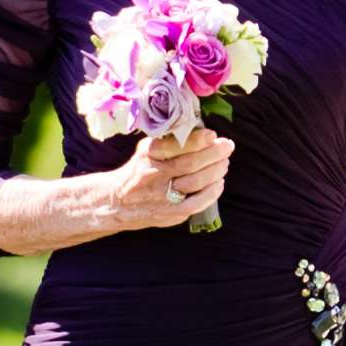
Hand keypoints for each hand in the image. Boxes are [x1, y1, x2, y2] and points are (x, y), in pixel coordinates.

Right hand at [102, 130, 232, 230]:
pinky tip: (219, 183)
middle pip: (189, 164)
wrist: (117, 202)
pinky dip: (212, 192)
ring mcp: (162, 196)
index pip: (173, 146)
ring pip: (196, 183)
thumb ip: (170, 141)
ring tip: (224, 163)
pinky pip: (196, 203)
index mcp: (148, 156)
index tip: (212, 135)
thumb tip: (202, 132)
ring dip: (216, 171)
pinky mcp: (170, 213)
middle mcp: (153, 175)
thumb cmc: (140, 170)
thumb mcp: (147, 150)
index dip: (196, 141)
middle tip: (227, 146)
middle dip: (214, 154)